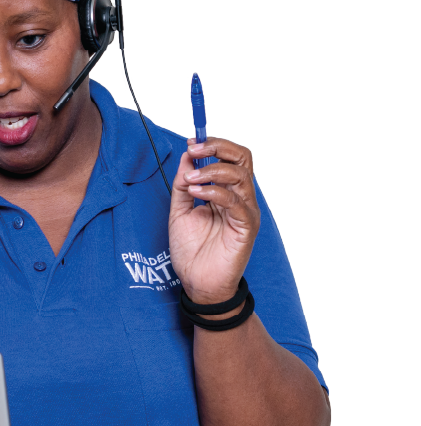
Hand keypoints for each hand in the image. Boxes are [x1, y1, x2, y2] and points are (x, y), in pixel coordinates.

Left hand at [168, 137, 260, 304]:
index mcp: (226, 192)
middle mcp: (240, 198)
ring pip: (241, 175)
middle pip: (242, 158)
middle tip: (194, 150)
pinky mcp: (246, 227)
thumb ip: (182, 185)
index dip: (213, 145)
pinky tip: (195, 194)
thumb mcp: (179, 211)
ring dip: (211, 170)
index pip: (230, 157)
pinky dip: (214, 192)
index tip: (190, 143)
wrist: (197, 282)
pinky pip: (236, 202)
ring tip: (188, 180)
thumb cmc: (191, 250)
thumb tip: (186, 157)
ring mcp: (245, 211)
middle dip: (218, 148)